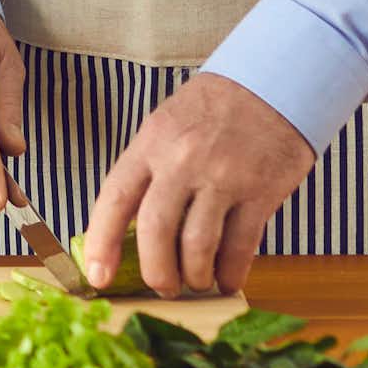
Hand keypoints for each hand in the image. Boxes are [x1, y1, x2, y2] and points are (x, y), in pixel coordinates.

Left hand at [82, 72, 314, 297]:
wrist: (271, 81)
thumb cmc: (212, 108)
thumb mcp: (165, 126)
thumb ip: (147, 172)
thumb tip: (127, 229)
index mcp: (150, 143)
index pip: (114, 198)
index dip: (101, 243)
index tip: (96, 276)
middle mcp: (182, 160)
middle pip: (155, 230)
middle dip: (155, 271)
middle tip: (160, 286)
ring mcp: (223, 176)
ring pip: (197, 245)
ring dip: (194, 275)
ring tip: (195, 281)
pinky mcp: (260, 191)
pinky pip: (240, 246)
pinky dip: (230, 272)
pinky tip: (226, 279)